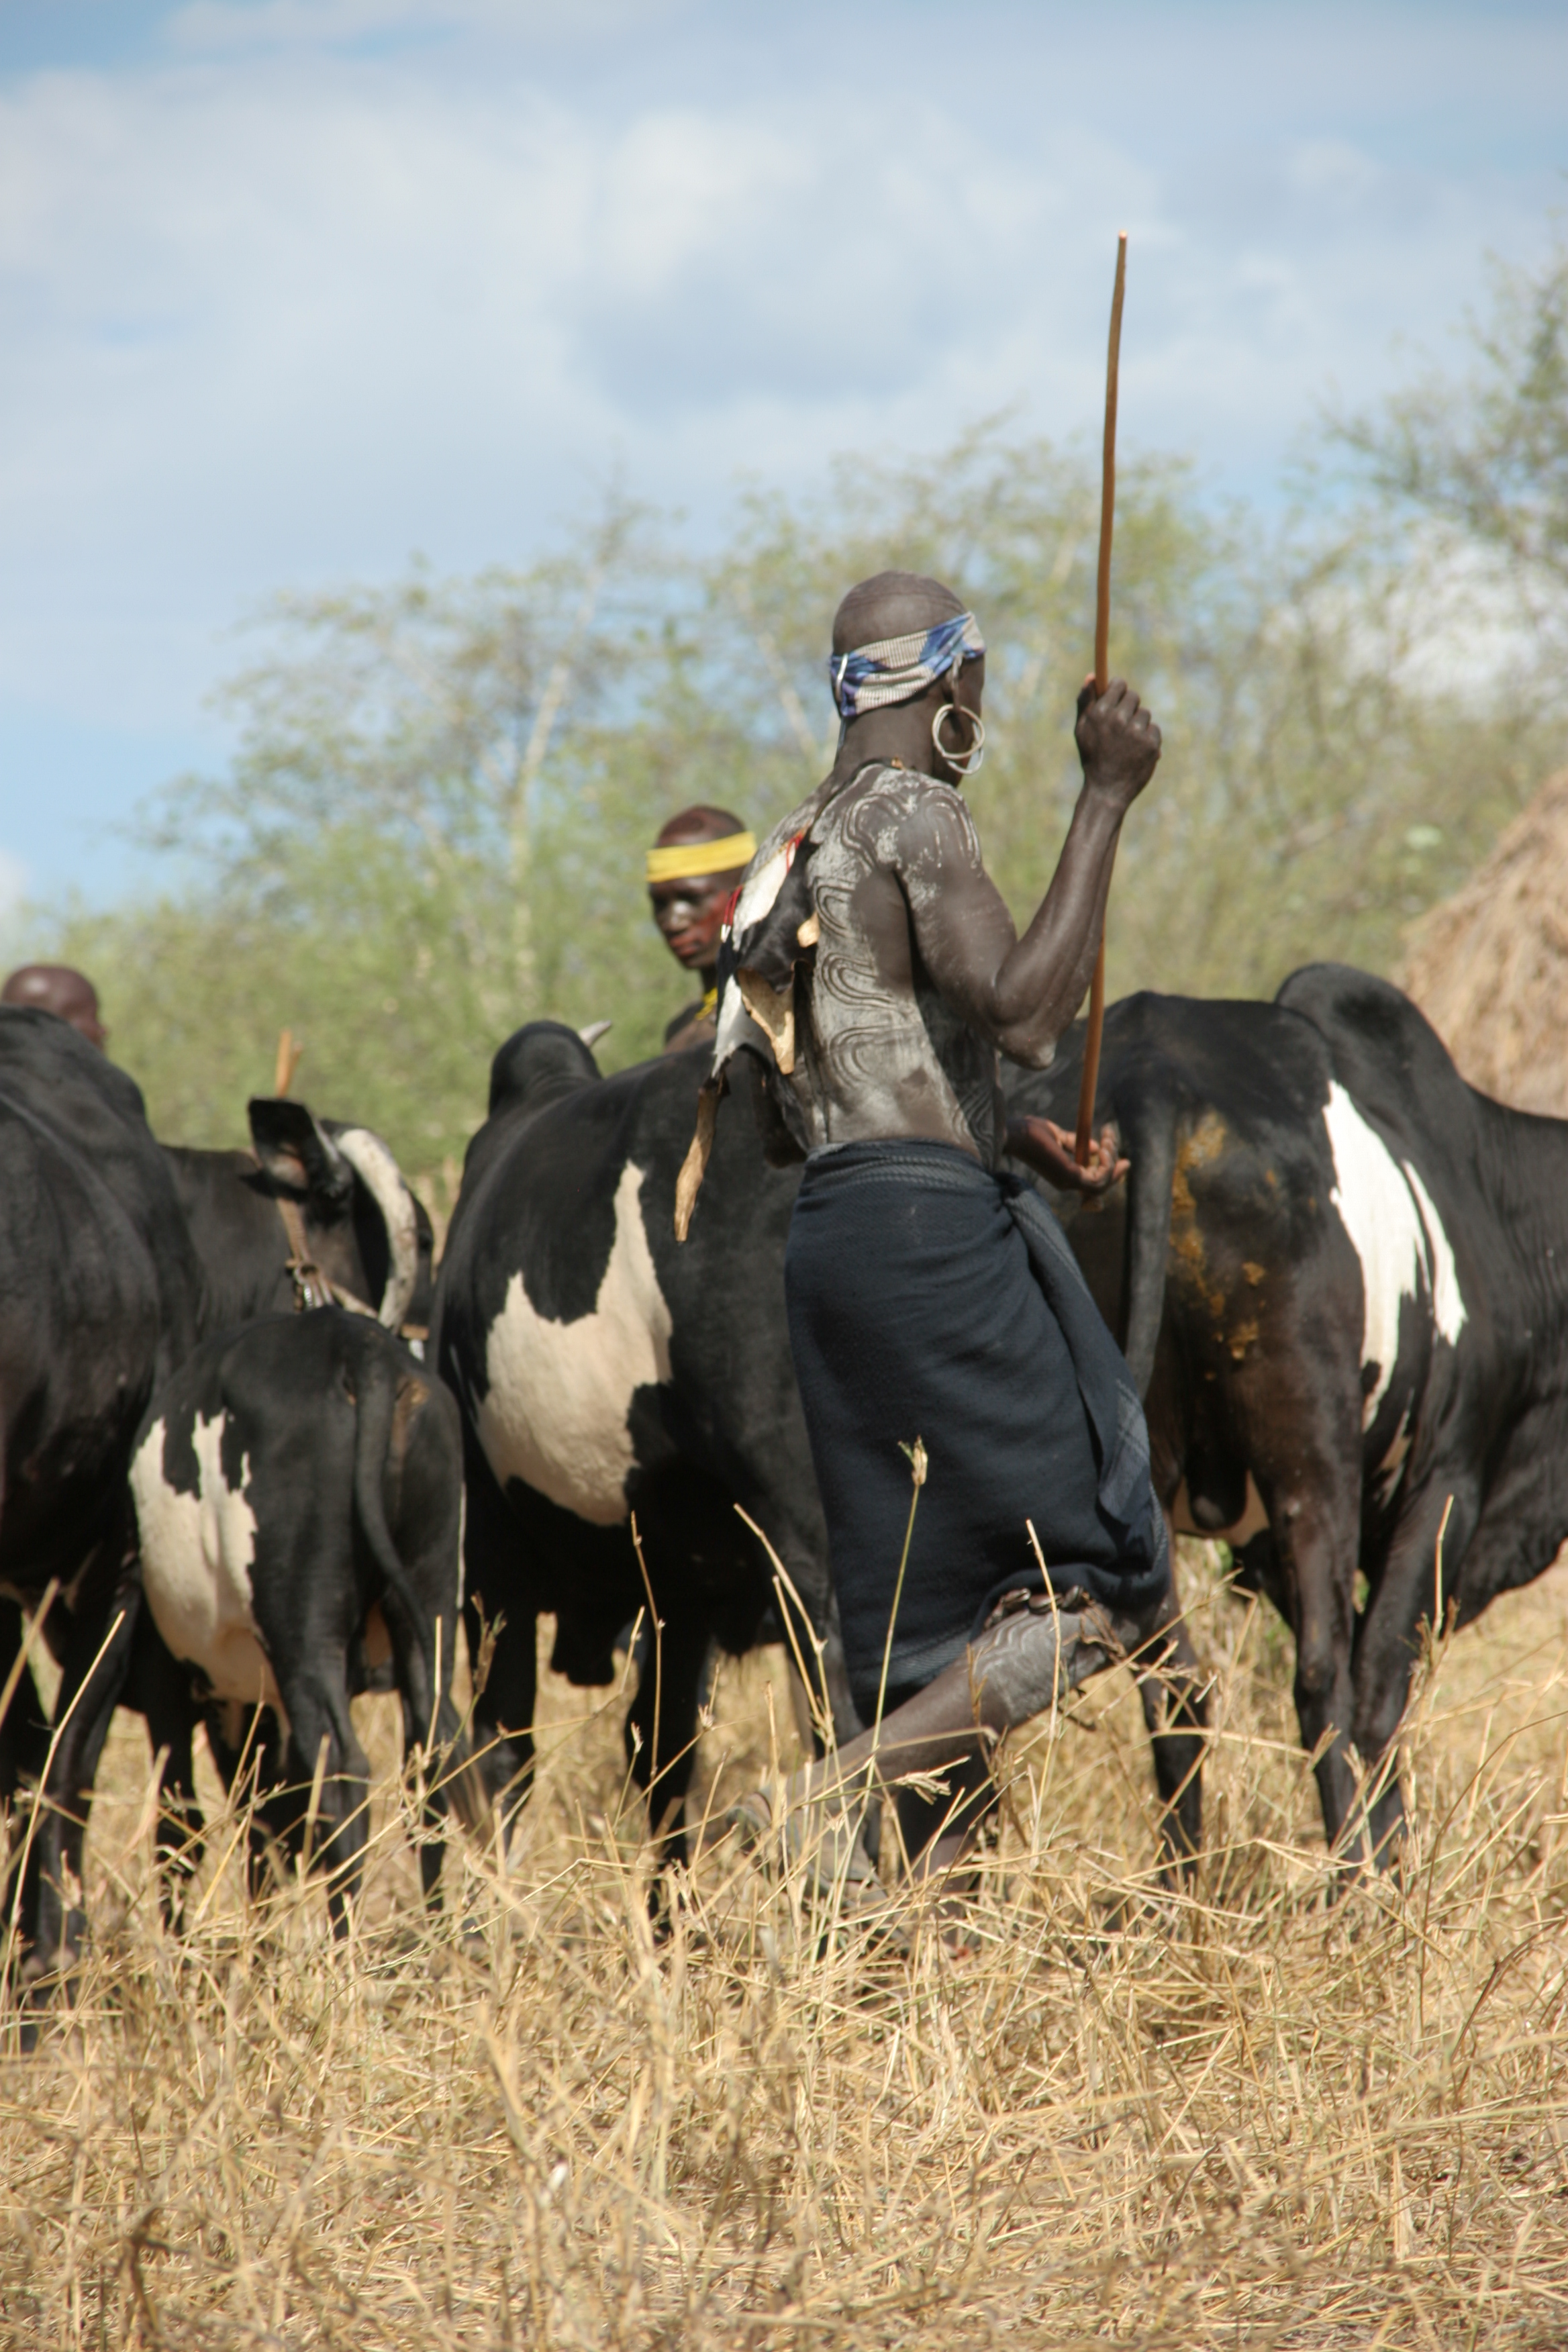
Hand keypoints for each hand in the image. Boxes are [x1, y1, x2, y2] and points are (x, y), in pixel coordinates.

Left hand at [1004, 1115, 1127, 1195]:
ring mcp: (1069, 1182)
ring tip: (1108, 1139)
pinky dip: (1107, 1166)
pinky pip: (1099, 1180)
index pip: (1092, 1182)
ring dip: (1111, 1162)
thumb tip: (1097, 1148)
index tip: (1119, 1155)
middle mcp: (1067, 1182)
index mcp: (1063, 1174)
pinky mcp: (1071, 1178)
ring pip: (1103, 1183)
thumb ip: (1075, 1143)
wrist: (1015, 1134)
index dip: (1109, 1172)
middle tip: (1113, 1139)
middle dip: (1114, 1166)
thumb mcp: (1057, 1136)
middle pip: (1102, 1185)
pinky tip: (1105, 1148)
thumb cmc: (1029, 1133)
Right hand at [1074, 677, 1160, 812]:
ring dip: (1138, 724)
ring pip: (1145, 714)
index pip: (1119, 685)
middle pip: (1134, 697)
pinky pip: (1154, 729)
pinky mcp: (1151, 744)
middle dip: (1129, 707)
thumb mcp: (1082, 730)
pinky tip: (1136, 752)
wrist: (1106, 791)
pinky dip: (1148, 739)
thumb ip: (1086, 701)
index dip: (1118, 691)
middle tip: (1122, 725)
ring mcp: (1137, 732)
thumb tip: (1091, 676)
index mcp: (1100, 713)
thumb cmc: (1092, 758)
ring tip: (1127, 743)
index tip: (1118, 698)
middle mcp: (1119, 720)